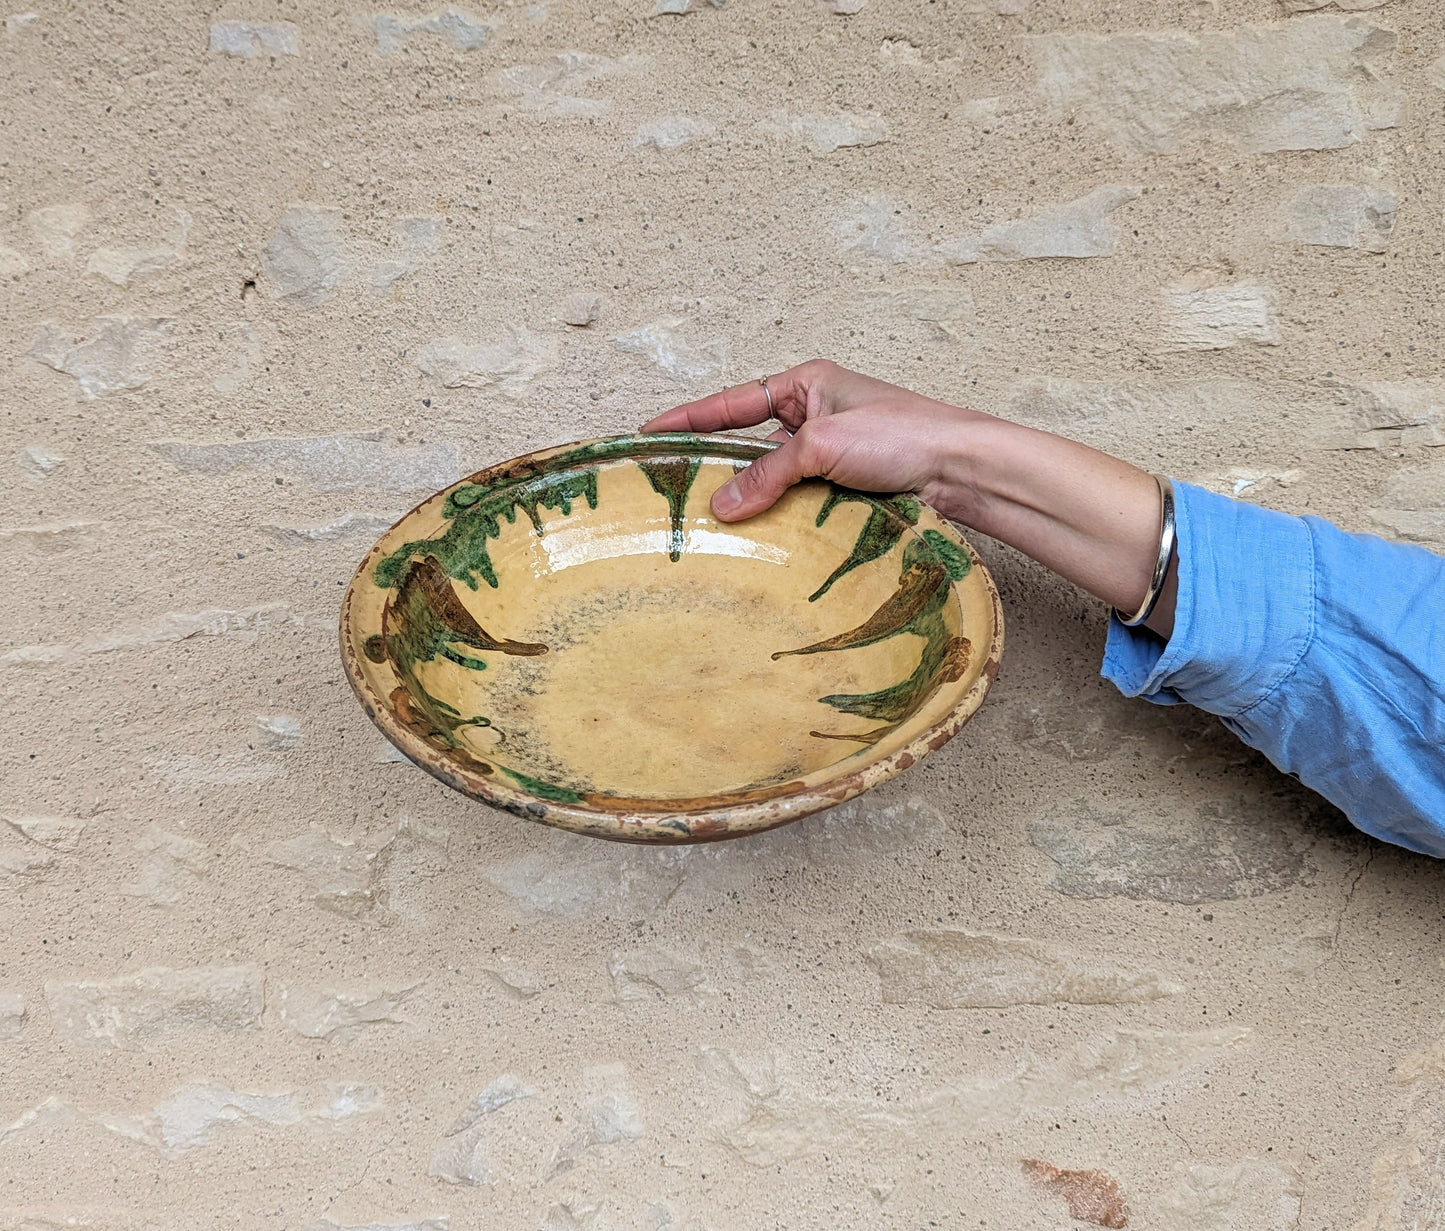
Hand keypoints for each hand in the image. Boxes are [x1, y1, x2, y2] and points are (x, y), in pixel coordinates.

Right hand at [642, 359, 1175, 635]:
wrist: (966, 471)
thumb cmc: (903, 438)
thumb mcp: (824, 445)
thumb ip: (769, 474)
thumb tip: (722, 507)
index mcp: (807, 383)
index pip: (731, 402)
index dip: (687, 418)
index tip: (645, 434)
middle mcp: (815, 414)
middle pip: (748, 442)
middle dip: (713, 465)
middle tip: (667, 488)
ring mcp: (831, 453)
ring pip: (772, 477)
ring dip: (748, 498)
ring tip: (704, 522)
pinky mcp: (846, 486)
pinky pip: (797, 501)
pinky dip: (778, 517)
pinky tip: (755, 538)